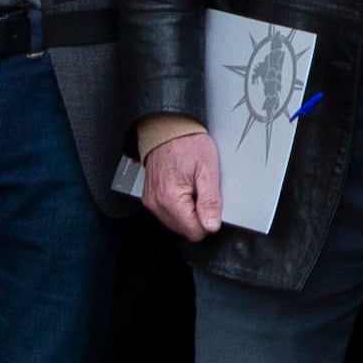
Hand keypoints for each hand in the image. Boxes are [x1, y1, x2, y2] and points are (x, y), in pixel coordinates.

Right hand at [137, 125, 222, 241]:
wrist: (167, 130)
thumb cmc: (187, 144)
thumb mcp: (208, 169)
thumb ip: (210, 200)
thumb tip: (212, 225)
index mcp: (171, 199)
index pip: (194, 232)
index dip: (208, 221)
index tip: (211, 204)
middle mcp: (157, 204)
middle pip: (185, 230)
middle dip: (198, 216)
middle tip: (202, 192)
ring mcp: (152, 202)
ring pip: (176, 224)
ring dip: (188, 212)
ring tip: (193, 188)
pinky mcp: (150, 199)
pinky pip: (168, 214)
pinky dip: (179, 206)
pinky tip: (184, 189)